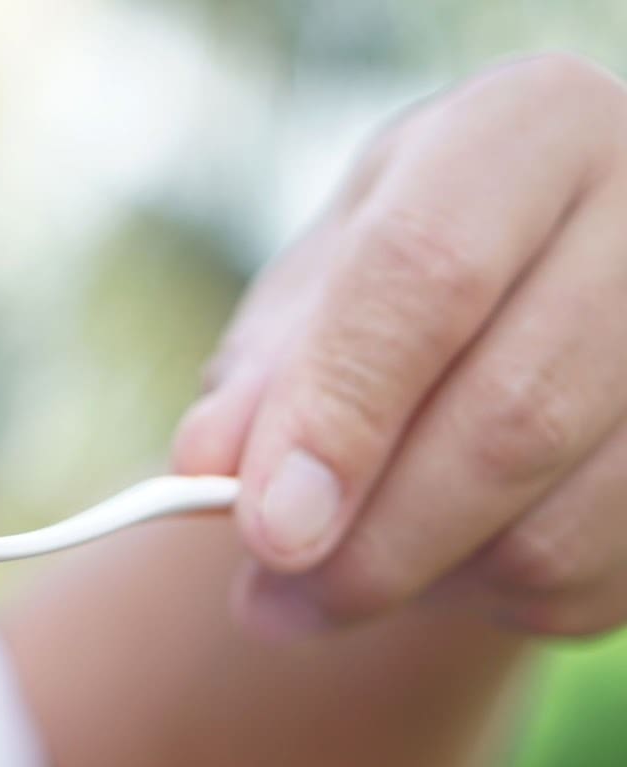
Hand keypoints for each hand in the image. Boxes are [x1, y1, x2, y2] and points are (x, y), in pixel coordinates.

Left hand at [174, 52, 626, 640]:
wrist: (529, 298)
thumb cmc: (398, 285)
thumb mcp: (316, 291)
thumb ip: (261, 374)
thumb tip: (209, 464)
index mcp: (528, 133)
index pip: (429, 271)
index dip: (340, 413)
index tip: (266, 528)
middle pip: (510, 416)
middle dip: (369, 545)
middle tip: (270, 601)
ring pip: (557, 525)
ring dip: (419, 587)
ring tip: (331, 584)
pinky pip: (591, 580)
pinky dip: (489, 602)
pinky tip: (439, 566)